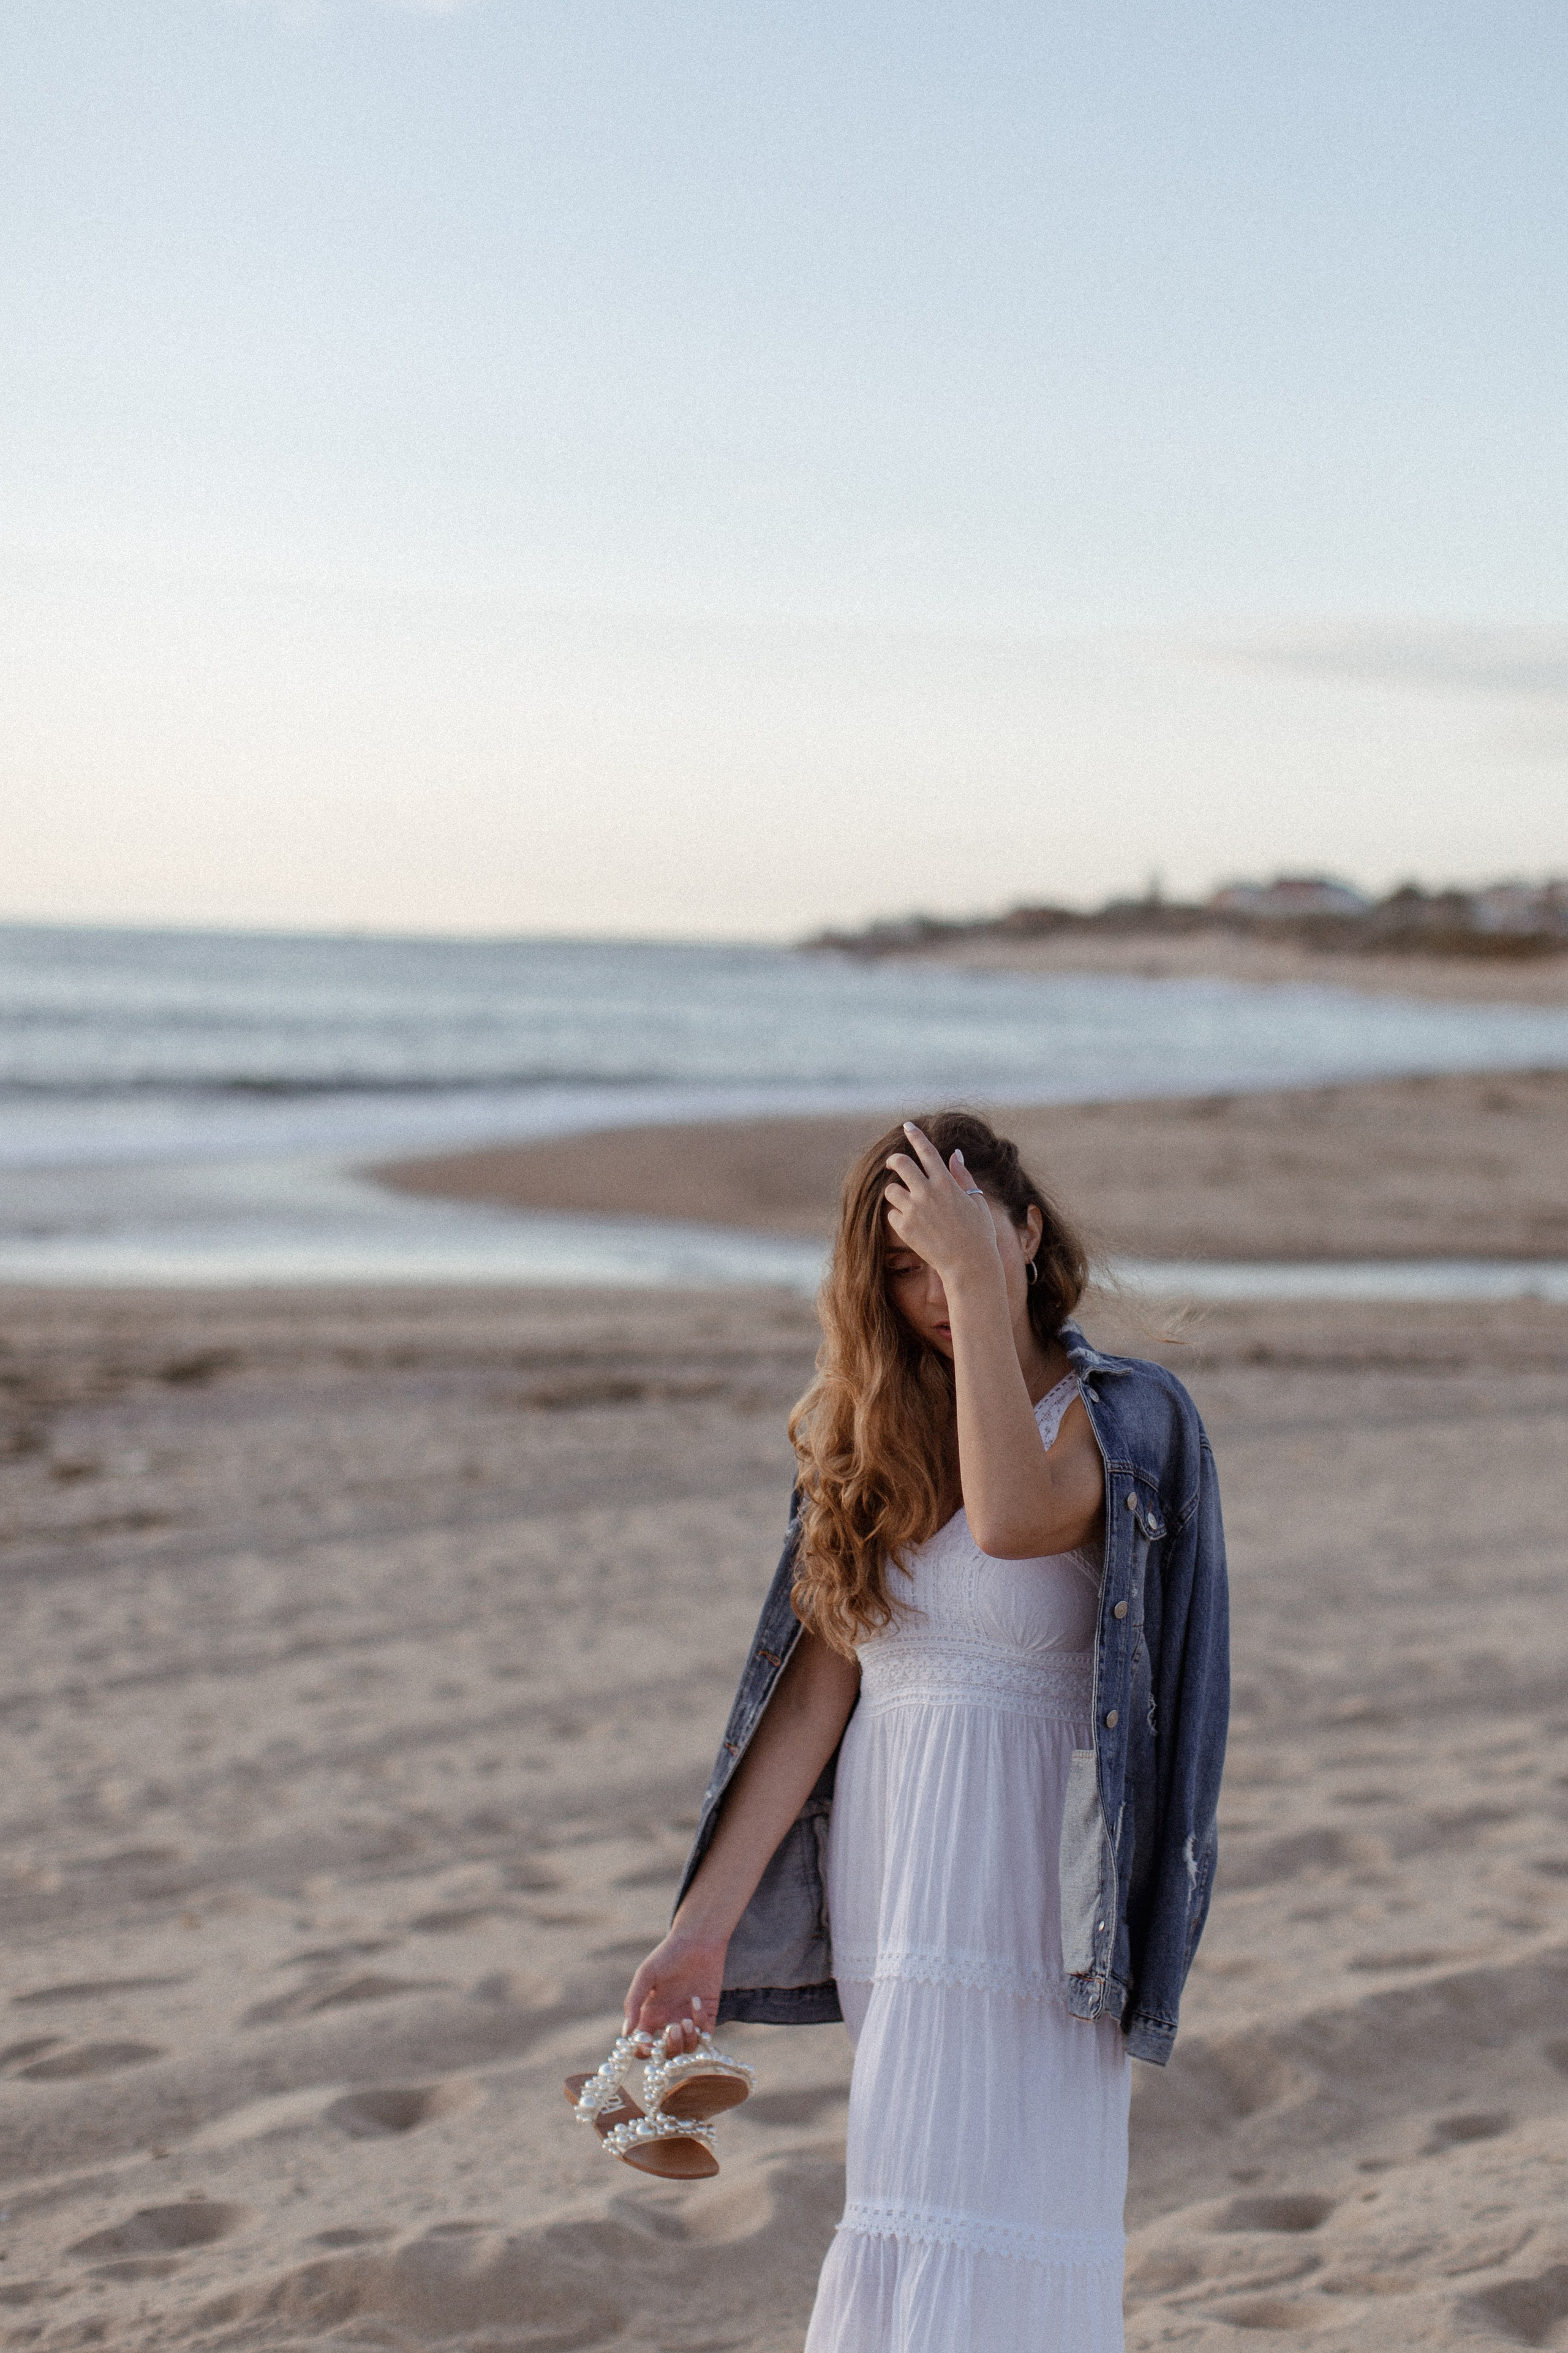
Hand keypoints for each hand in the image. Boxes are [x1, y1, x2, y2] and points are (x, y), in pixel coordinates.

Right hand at [622, 1925, 726, 2057]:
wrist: (698, 1940)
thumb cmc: (668, 1954)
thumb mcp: (646, 1975)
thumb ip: (634, 2003)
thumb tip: (626, 2033)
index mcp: (651, 2015)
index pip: (644, 2046)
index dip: (645, 2050)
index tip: (649, 2043)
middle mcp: (669, 2021)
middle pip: (668, 2053)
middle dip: (670, 2048)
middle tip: (673, 2029)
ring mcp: (689, 2019)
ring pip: (687, 2049)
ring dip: (687, 2040)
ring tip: (686, 2021)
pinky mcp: (708, 2014)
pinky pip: (706, 2034)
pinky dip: (701, 2023)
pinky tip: (697, 2000)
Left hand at [883, 1124, 1000, 1283]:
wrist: (969, 1266)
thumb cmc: (979, 1234)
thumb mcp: (977, 1202)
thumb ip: (963, 1176)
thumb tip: (955, 1154)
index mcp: (946, 1183)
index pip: (926, 1151)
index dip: (916, 1136)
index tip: (908, 1126)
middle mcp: (927, 1193)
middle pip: (900, 1164)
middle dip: (894, 1160)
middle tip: (893, 1162)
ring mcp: (913, 1210)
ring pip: (891, 1190)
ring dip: (897, 1192)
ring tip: (908, 1202)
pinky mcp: (904, 1228)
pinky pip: (892, 1214)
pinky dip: (899, 1217)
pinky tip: (913, 1225)